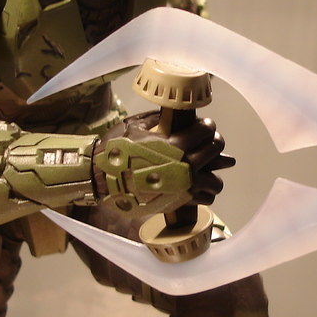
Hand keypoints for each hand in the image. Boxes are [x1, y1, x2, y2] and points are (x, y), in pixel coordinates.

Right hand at [92, 111, 233, 216]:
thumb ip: (158, 119)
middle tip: (210, 141)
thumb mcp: (134, 125)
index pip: (206, 130)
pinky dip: (206, 192)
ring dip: (214, 172)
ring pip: (215, 181)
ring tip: (208, 169)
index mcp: (175, 144)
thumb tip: (173, 115)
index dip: (208, 125)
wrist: (101, 178)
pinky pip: (205, 199)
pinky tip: (200, 187)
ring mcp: (182, 186)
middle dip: (215, 142)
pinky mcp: (178, 201)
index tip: (205, 125)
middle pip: (215, 150)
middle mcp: (183, 166)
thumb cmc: (116, 150)